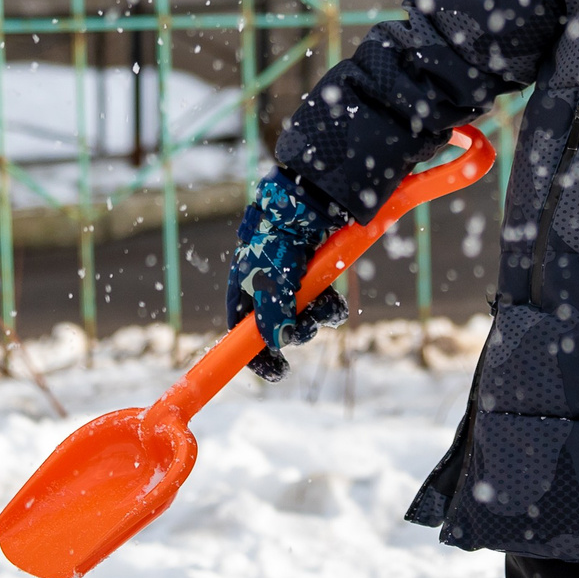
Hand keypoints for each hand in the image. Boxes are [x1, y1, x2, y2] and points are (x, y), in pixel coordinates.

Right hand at [225, 169, 349, 380]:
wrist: (307, 204)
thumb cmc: (277, 243)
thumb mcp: (268, 284)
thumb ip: (270, 317)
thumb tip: (277, 343)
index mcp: (244, 290)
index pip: (244, 333)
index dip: (257, 356)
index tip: (277, 372)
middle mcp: (269, 288)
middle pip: (280, 329)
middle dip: (296, 332)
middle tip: (303, 324)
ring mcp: (295, 283)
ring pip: (307, 318)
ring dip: (317, 318)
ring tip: (323, 302)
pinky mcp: (319, 276)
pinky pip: (327, 305)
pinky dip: (332, 307)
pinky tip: (333, 297)